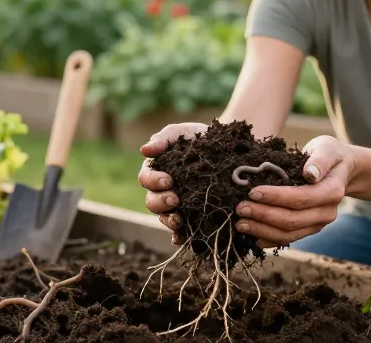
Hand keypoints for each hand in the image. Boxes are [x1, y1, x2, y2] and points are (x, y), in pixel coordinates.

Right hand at [137, 122, 208, 244]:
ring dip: (169, 220)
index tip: (168, 180)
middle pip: (152, 202)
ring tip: (179, 220)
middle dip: (161, 202)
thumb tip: (144, 150)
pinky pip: (182, 230)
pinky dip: (179, 236)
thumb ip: (163, 139)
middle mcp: (162, 191)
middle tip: (175, 199)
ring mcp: (176, 205)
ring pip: (165, 217)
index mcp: (156, 171)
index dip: (154, 181)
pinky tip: (183, 237)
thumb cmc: (198, 137)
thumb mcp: (180, 133)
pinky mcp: (191, 215)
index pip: (146, 179)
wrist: (225, 148)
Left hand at [235, 135, 353, 247]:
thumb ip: (320, 160)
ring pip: (288, 234)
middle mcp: (327, 212)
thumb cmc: (329, 155)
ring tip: (240, 224)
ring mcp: (318, 224)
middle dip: (263, 215)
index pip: (301, 198)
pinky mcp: (308, 229)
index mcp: (332, 191)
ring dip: (262, 230)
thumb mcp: (327, 148)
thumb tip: (310, 174)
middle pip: (292, 220)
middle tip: (240, 208)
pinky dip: (268, 239)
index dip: (276, 197)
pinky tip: (251, 235)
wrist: (340, 170)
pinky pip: (287, 239)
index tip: (252, 192)